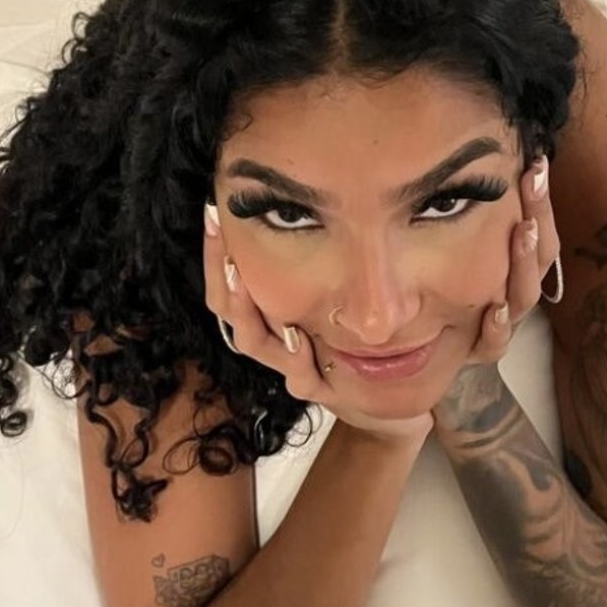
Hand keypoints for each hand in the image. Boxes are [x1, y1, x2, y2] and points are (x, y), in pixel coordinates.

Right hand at [202, 207, 432, 447]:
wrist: (392, 399)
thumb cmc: (361, 338)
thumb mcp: (338, 289)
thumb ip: (316, 257)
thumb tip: (290, 208)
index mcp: (273, 314)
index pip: (230, 282)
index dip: (217, 252)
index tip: (214, 213)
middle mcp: (276, 341)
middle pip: (231, 310)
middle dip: (223, 272)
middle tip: (220, 235)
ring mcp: (295, 367)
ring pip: (256, 343)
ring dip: (246, 312)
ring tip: (242, 281)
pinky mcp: (323, 391)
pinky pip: (301, 380)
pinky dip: (296, 363)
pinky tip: (298, 341)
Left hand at [432, 154, 557, 421]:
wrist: (431, 355)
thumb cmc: (444, 288)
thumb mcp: (456, 249)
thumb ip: (470, 212)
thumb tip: (479, 160)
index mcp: (516, 263)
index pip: (539, 226)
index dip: (541, 197)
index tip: (536, 162)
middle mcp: (515, 289)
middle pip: (541, 254)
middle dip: (539, 214)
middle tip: (533, 179)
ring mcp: (502, 320)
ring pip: (523, 294)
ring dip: (524, 261)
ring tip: (523, 231)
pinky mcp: (480, 350)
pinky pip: (494, 341)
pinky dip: (496, 326)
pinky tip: (494, 308)